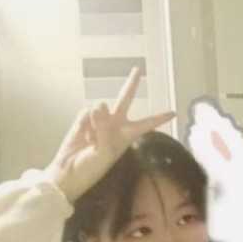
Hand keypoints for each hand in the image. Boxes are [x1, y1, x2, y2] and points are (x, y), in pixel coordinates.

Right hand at [44, 67, 175, 202]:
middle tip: (138, 68)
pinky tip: (81, 137)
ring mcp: (99, 121)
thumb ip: (104, 129)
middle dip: (131, 84)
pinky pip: (86, 112)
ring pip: (100, 107)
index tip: (174, 112)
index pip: (147, 124)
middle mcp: (115, 125)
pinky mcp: (83, 119)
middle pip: (125, 99)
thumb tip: (99, 105)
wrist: (68, 173)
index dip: (159, 117)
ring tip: (90, 141)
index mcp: (126, 136)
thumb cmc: (91, 168)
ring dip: (95, 122)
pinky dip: (82, 124)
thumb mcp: (104, 153)